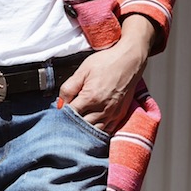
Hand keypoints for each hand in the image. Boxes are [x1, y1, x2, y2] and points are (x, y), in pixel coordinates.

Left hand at [59, 14, 156, 133]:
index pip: (71, 115)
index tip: (60, 113)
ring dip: (85, 130)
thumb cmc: (107, 62)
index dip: (63, 115)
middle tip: (66, 121)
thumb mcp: (83, 70)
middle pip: (82, 126)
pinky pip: (107, 130)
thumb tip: (60, 104)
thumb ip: (68, 88)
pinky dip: (98, 131)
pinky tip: (92, 127)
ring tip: (78, 125)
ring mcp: (113, 114)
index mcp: (91, 98)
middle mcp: (103, 109)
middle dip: (72, 124)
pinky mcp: (120, 115)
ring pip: (94, 131)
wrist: (130, 59)